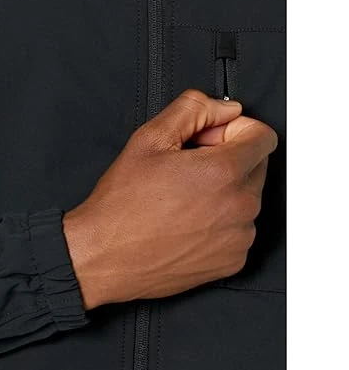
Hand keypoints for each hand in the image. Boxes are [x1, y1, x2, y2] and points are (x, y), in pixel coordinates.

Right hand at [62, 89, 277, 308]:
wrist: (107, 256)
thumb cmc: (123, 204)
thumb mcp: (149, 138)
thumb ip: (193, 109)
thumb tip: (225, 109)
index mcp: (224, 172)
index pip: (263, 137)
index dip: (234, 130)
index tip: (210, 139)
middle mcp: (240, 206)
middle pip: (256, 166)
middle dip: (228, 158)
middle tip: (187, 168)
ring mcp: (239, 237)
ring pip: (248, 198)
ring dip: (225, 191)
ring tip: (182, 197)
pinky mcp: (234, 260)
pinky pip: (240, 229)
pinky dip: (221, 221)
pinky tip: (187, 221)